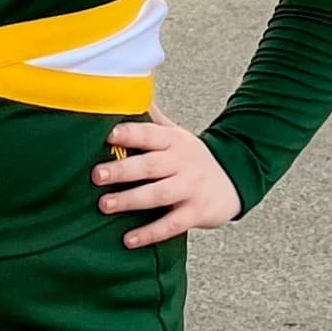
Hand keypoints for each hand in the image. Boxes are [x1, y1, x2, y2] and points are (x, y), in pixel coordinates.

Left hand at [92, 106, 241, 246]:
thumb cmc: (193, 158)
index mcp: (174, 141)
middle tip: (96, 175)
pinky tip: (129, 239)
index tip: (107, 136)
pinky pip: (172, 224)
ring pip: (159, 194)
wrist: (234, 180)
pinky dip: (150, 233)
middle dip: (123, 170)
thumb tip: (127, 90)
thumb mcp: (176, 135)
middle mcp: (182, 162)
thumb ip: (151, 120)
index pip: (150, 134)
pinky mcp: (196, 212)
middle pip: (150, 165)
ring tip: (105, 205)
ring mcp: (190, 188)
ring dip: (131, 200)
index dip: (130, 133)